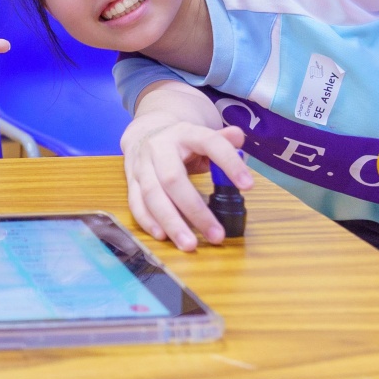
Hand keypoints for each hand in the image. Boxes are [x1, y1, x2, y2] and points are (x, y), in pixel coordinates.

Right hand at [121, 117, 253, 251]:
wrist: (144, 134)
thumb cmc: (181, 142)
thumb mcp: (202, 136)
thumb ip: (222, 140)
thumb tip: (239, 137)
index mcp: (184, 133)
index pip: (209, 143)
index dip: (229, 163)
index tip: (248, 186)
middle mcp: (159, 148)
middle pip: (173, 179)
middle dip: (195, 210)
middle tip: (216, 235)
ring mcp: (142, 165)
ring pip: (152, 195)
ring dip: (171, 222)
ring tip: (190, 244)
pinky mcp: (130, 180)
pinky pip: (136, 203)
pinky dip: (148, 221)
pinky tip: (163, 236)